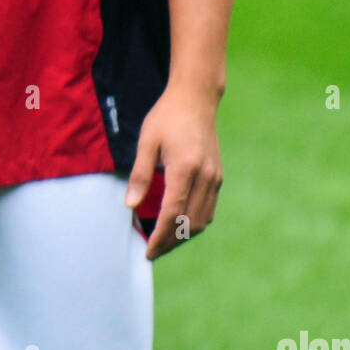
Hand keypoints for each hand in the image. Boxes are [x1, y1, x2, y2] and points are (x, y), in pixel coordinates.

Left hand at [124, 84, 222, 260]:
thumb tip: (131, 206)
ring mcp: (215, 178)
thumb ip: (140, 175)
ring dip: (183, 236)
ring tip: (163, 241)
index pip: (173, 213)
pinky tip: (179, 224)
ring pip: (202, 220)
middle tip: (152, 251)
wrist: (196, 98)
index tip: (148, 251)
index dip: (160, 236)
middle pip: (189, 223)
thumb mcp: (147, 141)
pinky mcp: (218, 176)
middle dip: (171, 242)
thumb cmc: (167, 116)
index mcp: (185, 167)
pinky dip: (194, 223)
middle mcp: (205, 176)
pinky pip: (208, 210)